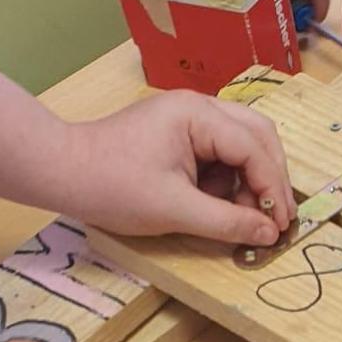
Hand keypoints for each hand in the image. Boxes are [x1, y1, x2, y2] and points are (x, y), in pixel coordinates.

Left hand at [63, 93, 294, 244]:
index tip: (280, 225)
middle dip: (270, 178)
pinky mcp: (179, 134)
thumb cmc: (111, 186)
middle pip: (258, 135)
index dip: (273, 188)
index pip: (254, 147)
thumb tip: (268, 234)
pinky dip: (229, 179)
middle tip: (276, 219)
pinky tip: (220, 205)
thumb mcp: (174, 210)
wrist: (61, 172)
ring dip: (250, 179)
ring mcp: (189, 118)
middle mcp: (199, 107)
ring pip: (243, 142)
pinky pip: (220, 152)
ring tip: (245, 216)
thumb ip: (227, 222)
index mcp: (197, 114)